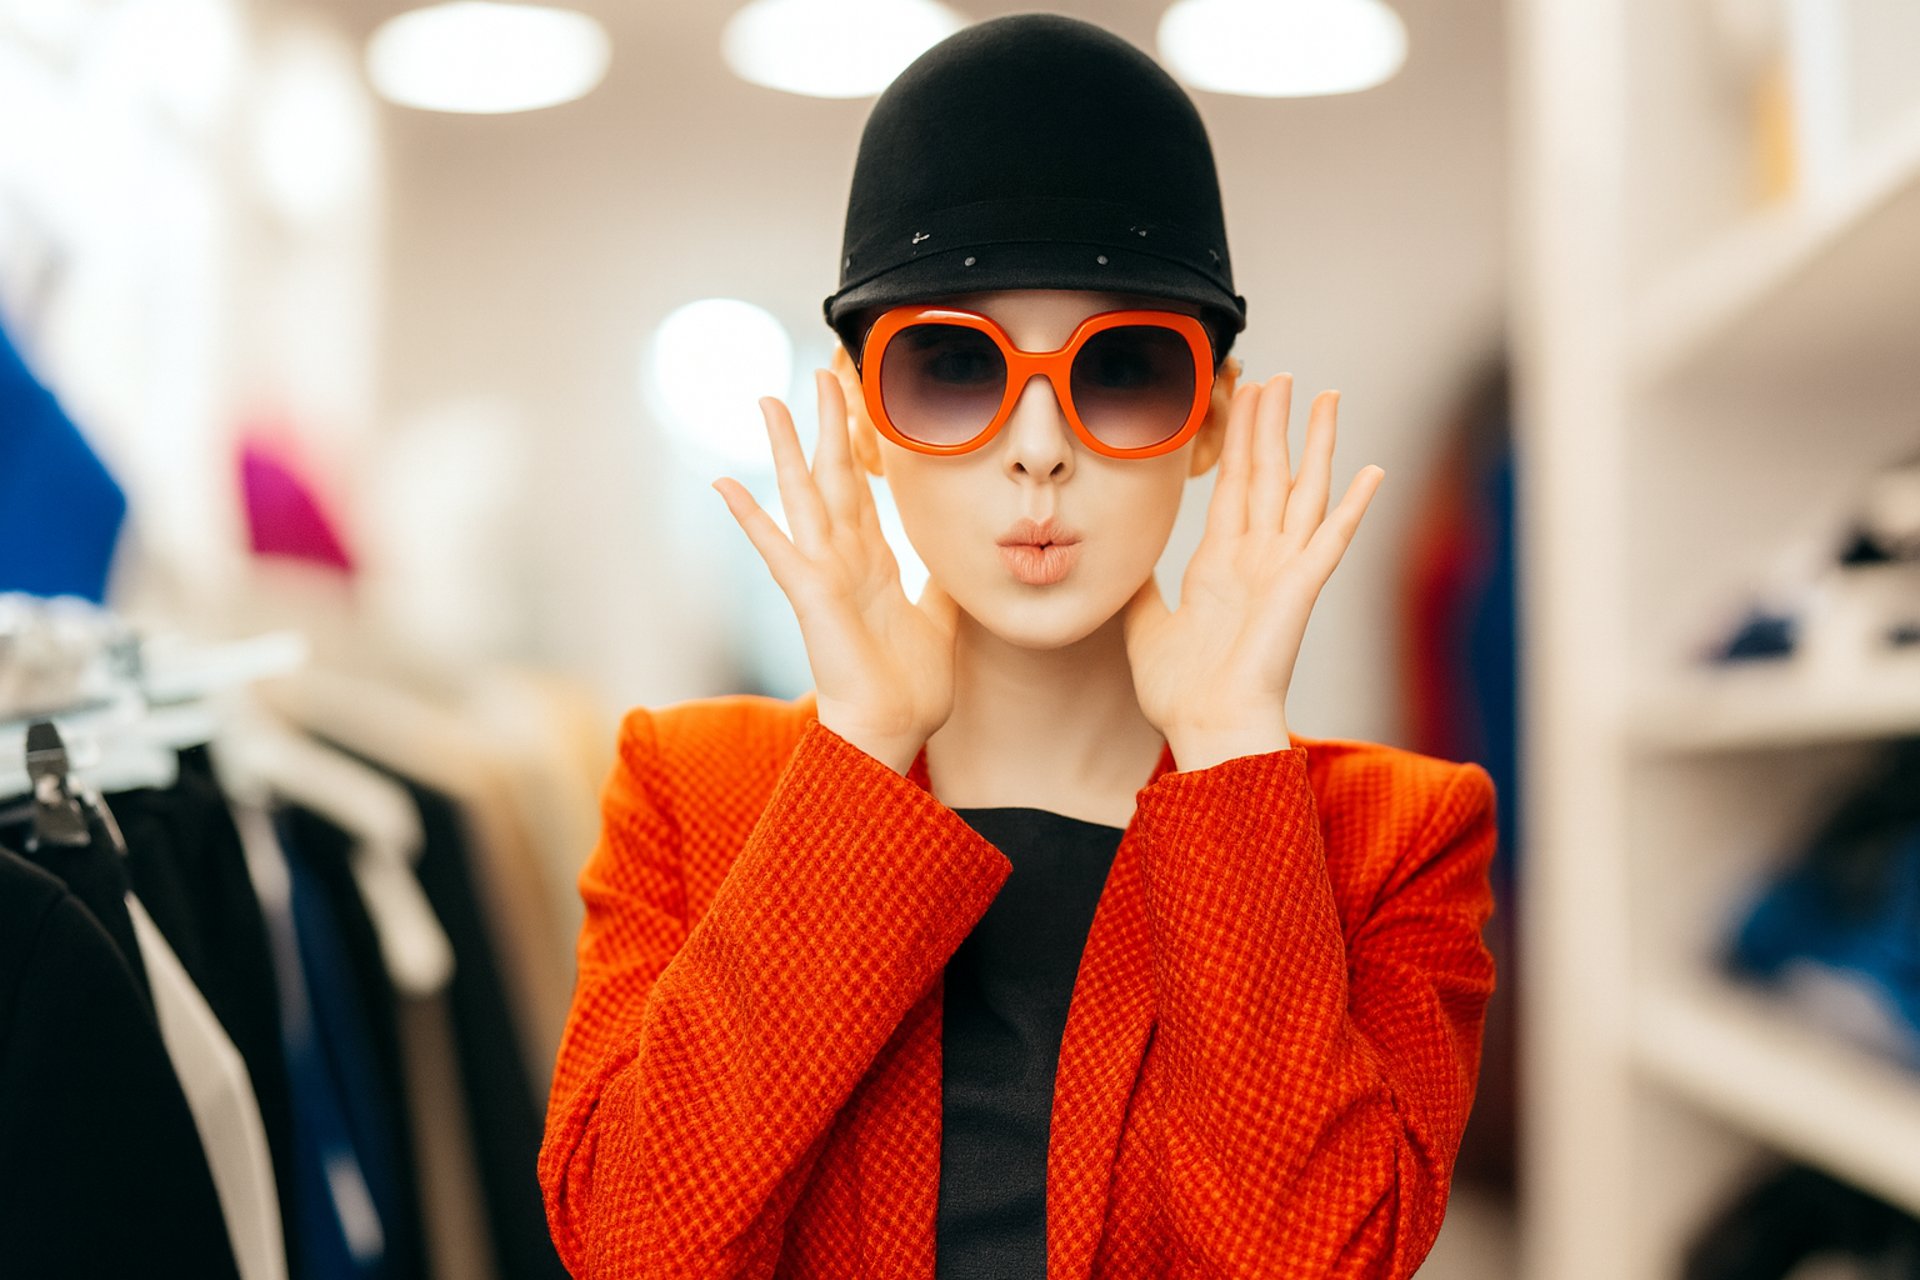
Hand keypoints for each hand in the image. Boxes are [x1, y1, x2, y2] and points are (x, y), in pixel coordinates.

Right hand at [713, 369, 960, 773]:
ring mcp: (822, 574)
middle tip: (823, 370)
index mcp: (873, 563)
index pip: (864, 489)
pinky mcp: (810, 595)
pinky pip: (777, 549)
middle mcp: (843, 559)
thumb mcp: (940, 620)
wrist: (892, 730)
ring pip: (801, 496)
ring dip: (785, 448)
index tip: (859, 403)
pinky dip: (750, 516)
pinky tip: (724, 482)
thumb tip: (956, 556)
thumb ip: (941, 584)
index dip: (862, 444)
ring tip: (767, 401)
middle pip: (833, 475)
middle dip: (829, 422)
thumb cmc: (911, 687)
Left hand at [1122, 374, 1383, 766]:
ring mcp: (1282, 570)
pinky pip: (1331, 539)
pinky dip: (1353, 506)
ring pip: (1303, 490)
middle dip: (1272, 423)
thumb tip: (1122, 563)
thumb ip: (1139, 589)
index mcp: (1221, 563)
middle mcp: (1256, 558)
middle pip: (1268, 473)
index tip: (1242, 397)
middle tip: (1279, 375)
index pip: (1233, 485)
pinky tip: (1373, 471)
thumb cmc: (1179, 691)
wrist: (1204, 727)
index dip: (1236, 439)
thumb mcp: (1143, 627)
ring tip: (1327, 396)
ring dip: (1316, 443)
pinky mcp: (1300, 587)